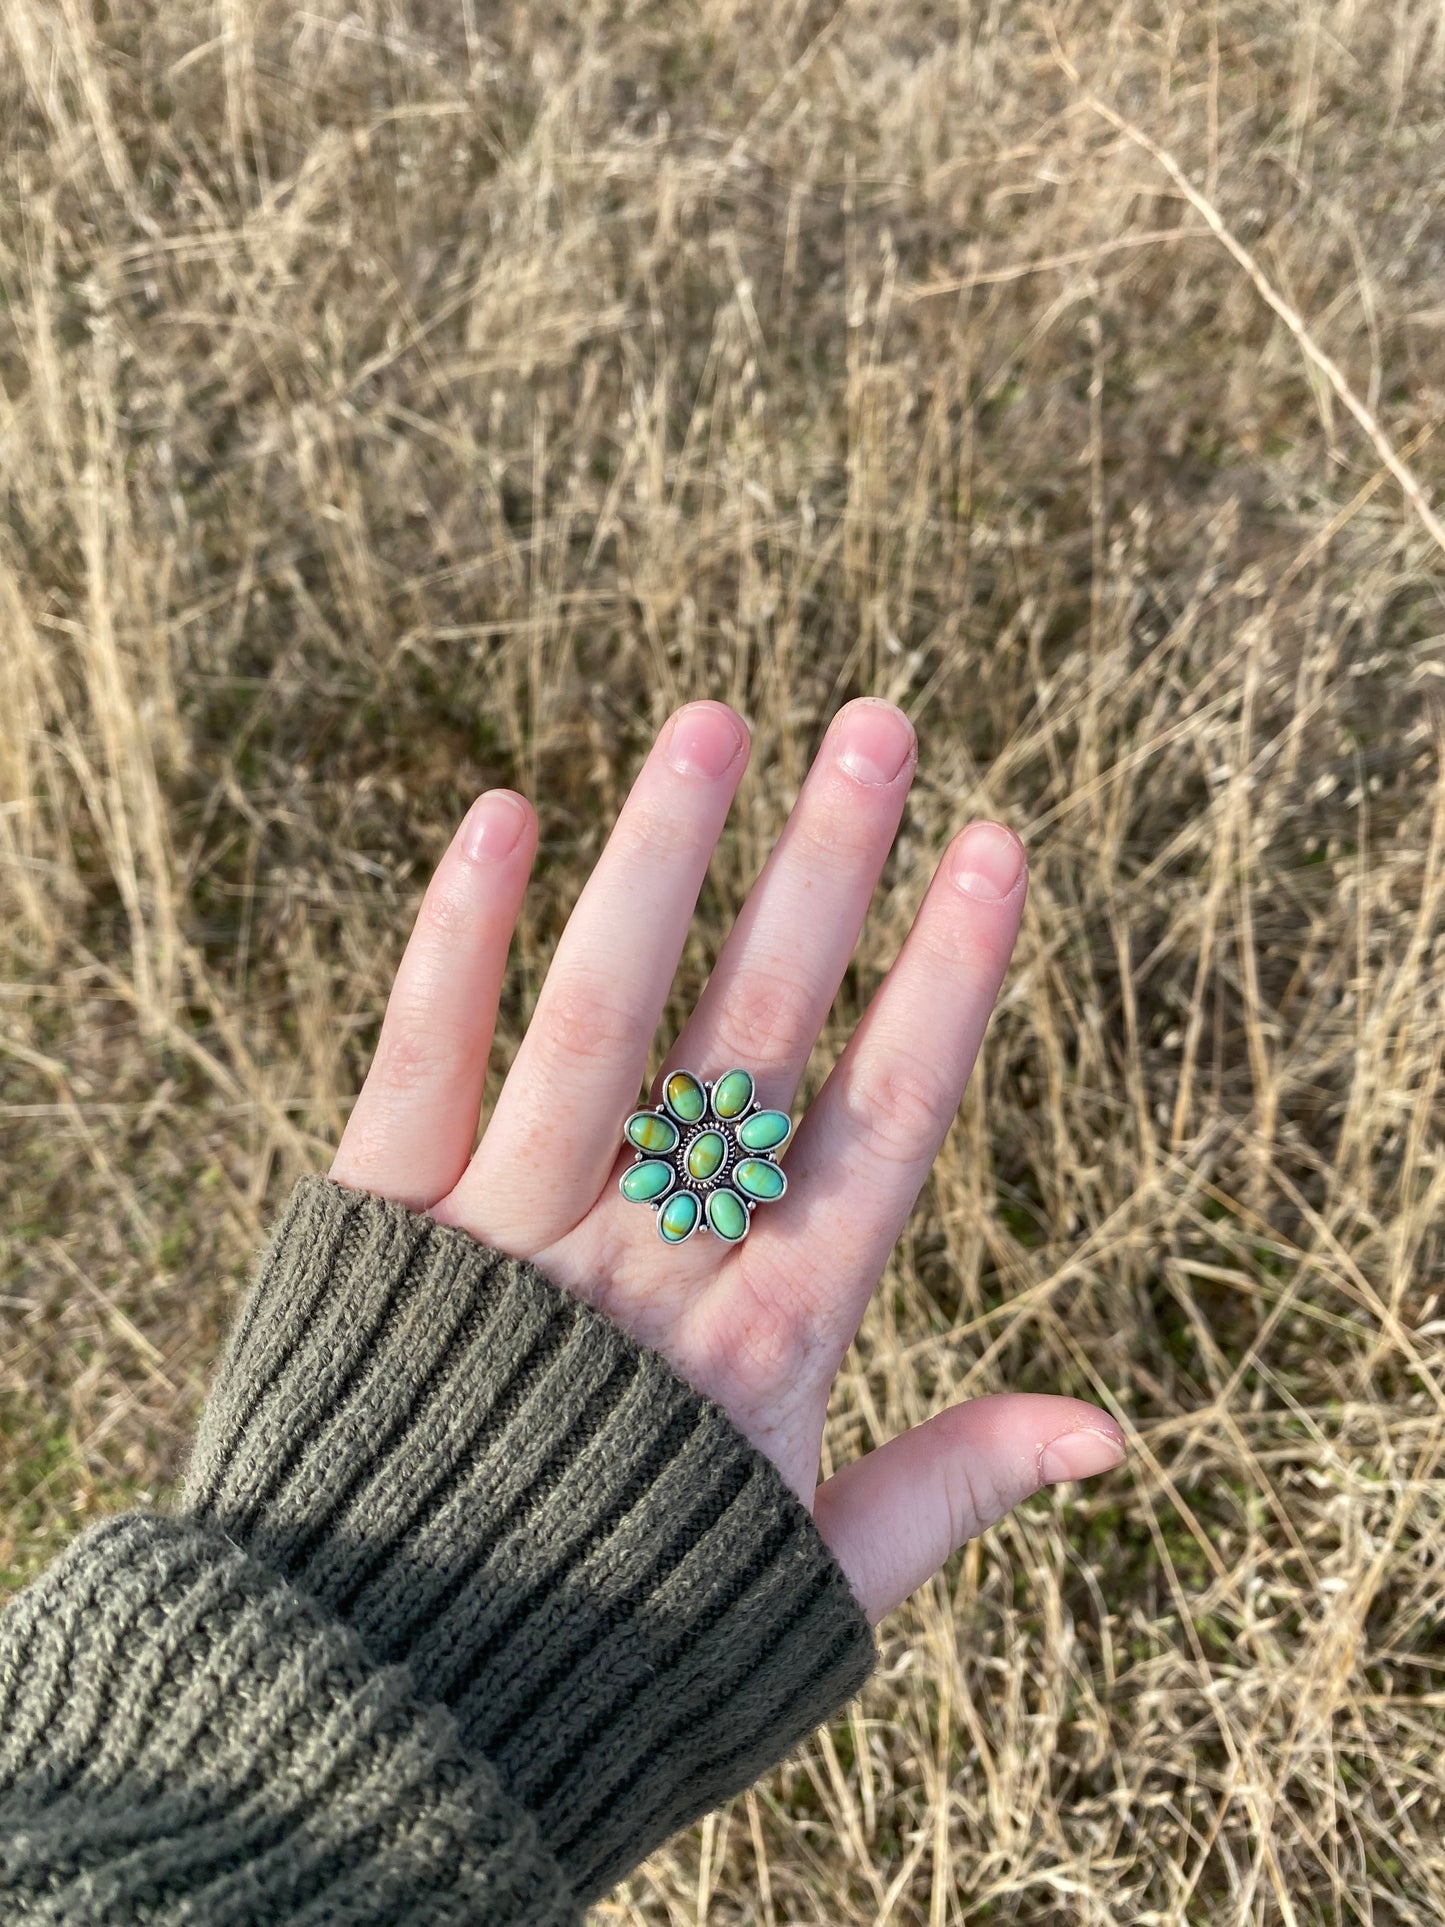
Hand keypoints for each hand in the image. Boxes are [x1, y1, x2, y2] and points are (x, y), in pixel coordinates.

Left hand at [330, 699, 1123, 1621]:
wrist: (387, 1710)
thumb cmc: (620, 1640)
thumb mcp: (808, 1588)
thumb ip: (954, 1489)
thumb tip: (1115, 1431)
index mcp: (769, 1344)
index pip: (887, 1123)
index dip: (949, 976)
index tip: (997, 846)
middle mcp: (648, 1266)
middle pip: (757, 1035)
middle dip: (826, 875)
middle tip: (878, 725)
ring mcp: (507, 1237)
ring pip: (602, 1015)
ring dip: (662, 862)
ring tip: (713, 721)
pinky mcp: (374, 1227)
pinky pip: (418, 1057)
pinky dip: (458, 935)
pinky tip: (499, 812)